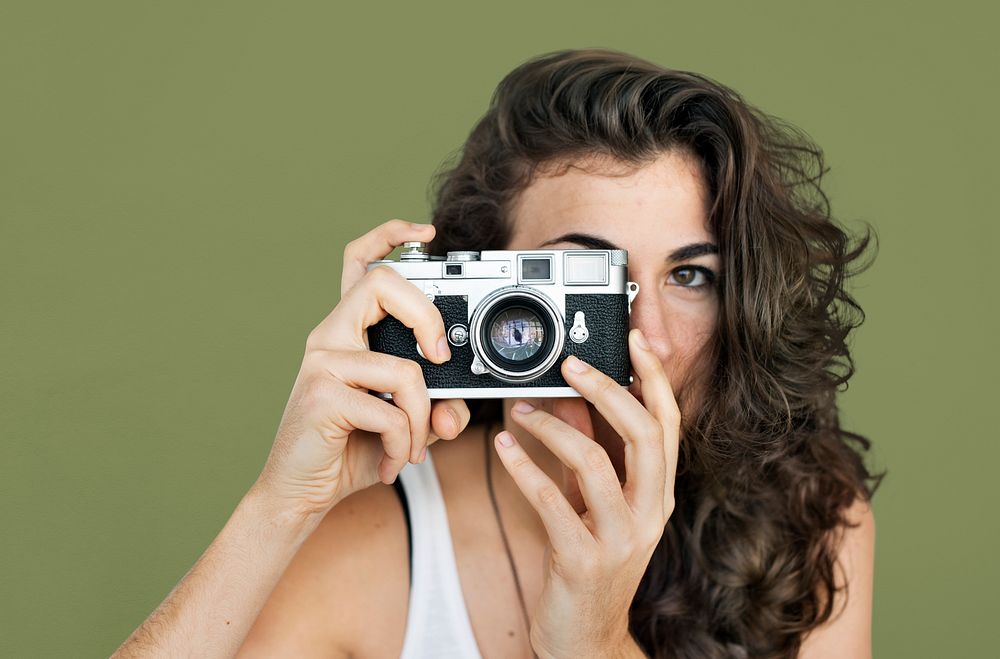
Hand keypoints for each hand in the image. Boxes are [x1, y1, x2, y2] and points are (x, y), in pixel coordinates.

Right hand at [252, 219, 470, 528]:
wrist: (299, 494)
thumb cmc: (348, 450)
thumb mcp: (403, 424)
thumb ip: (434, 408)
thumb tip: (458, 411)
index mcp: (347, 331)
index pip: (359, 263)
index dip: (389, 236)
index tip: (424, 233)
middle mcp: (330, 336)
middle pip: (383, 285)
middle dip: (429, 318)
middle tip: (439, 360)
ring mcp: (322, 363)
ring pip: (405, 369)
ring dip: (422, 420)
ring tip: (411, 448)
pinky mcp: (322, 395)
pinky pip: (391, 411)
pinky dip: (402, 444)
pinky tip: (389, 462)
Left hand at [495, 328, 676, 657]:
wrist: (585, 640)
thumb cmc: (590, 566)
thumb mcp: (594, 504)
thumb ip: (587, 454)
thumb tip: (568, 401)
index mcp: (659, 495)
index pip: (668, 423)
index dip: (654, 378)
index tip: (633, 341)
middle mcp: (650, 513)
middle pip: (644, 434)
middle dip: (608, 389)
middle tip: (570, 364)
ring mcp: (621, 538)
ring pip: (596, 462)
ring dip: (552, 427)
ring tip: (520, 410)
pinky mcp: (583, 559)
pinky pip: (551, 501)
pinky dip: (523, 466)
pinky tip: (503, 446)